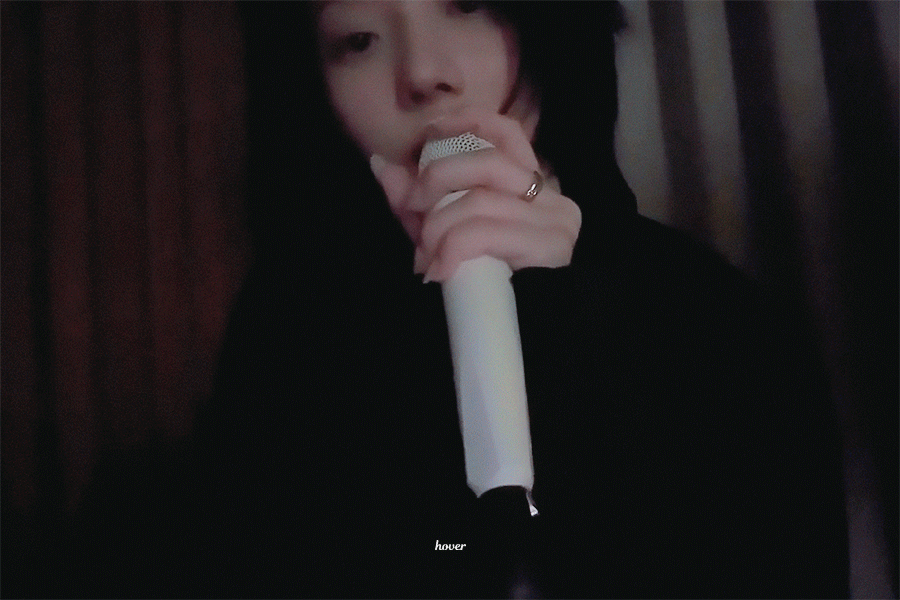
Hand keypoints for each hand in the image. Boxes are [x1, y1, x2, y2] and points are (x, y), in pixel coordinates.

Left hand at [369, 108, 581, 281]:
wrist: (525, 338)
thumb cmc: (485, 286)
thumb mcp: (444, 235)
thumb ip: (416, 202)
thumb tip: (380, 164)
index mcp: (532, 188)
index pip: (507, 134)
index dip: (469, 122)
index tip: (431, 133)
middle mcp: (551, 197)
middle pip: (486, 162)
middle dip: (437, 181)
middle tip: (413, 211)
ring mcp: (556, 220)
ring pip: (479, 200)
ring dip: (439, 228)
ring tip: (426, 257)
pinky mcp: (551, 246)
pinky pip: (485, 231)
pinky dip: (453, 248)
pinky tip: (440, 271)